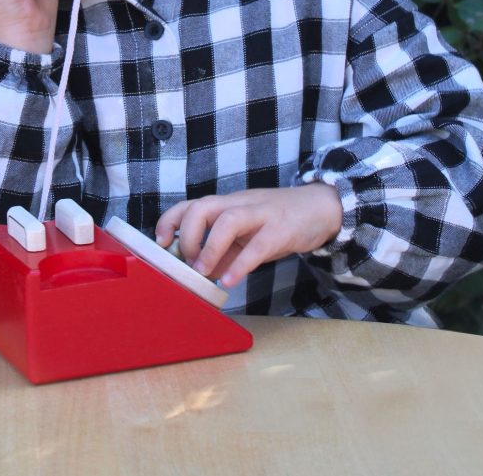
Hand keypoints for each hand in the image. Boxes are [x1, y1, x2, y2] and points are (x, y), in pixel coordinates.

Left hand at [154, 183, 343, 289]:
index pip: (191, 204)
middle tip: (187, 262)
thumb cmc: (280, 220)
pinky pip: (258, 246)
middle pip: (203, 206)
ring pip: (228, 220)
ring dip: (209, 248)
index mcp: (229, 204)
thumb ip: (226, 250)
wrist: (322, 207)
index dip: (170, 220)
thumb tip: (204, 272)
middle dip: (187, 235)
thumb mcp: (248, 232)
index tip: (160, 241)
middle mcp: (241, 203)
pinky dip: (241, 264)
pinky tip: (231, 280)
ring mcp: (262, 214)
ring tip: (203, 272)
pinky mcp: (282, 229)